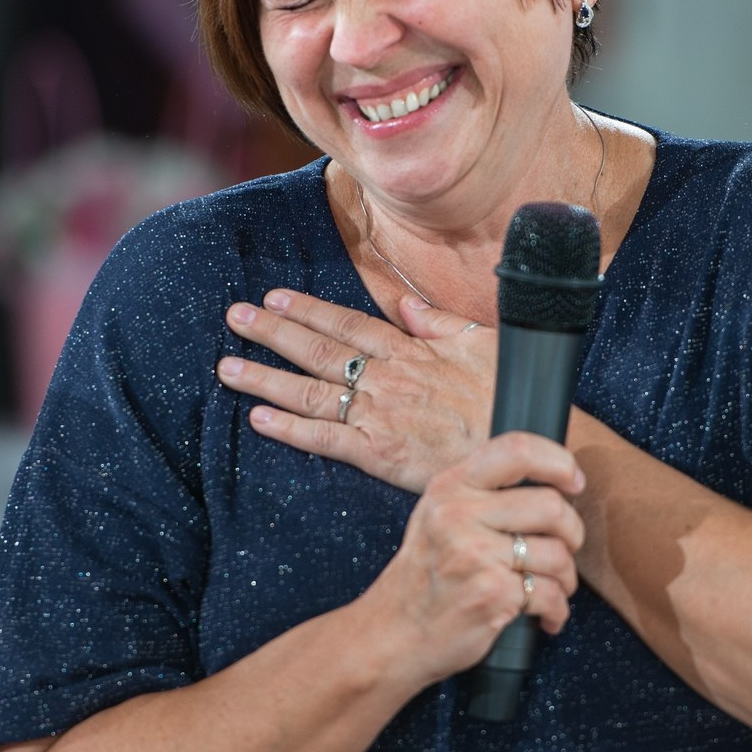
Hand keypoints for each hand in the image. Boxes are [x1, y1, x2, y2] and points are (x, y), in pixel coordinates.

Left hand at [219, 289, 495, 491]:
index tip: (274, 297)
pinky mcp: (379, 454)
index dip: (307, 310)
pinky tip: (257, 419)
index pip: (347, 324)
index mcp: (409, 351)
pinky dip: (289, 429)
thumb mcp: (483, 344)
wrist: (524, 444)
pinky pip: (324, 439)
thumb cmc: (510, 396)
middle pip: (317, 350)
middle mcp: (385, 378)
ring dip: (265, 377)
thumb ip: (439, 323)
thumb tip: (406, 305)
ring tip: (227, 366)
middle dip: (272, 332)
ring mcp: (378, 415)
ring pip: (310, 391)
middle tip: (235, 317)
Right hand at [361, 431, 586, 689]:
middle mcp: (459, 515)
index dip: (558, 461)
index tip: (574, 481)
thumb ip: (480, 493)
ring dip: (566, 578)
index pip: (517, 450)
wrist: (392, 633)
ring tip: (550, 588)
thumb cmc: (425, 576)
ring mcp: (475, 555)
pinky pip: (552, 595)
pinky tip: (544, 616)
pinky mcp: (491, 594)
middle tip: (565, 549)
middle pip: (551, 506)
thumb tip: (550, 481)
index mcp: (450, 487)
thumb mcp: (437, 516)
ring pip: (558, 554)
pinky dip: (557, 611)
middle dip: (572, 533)